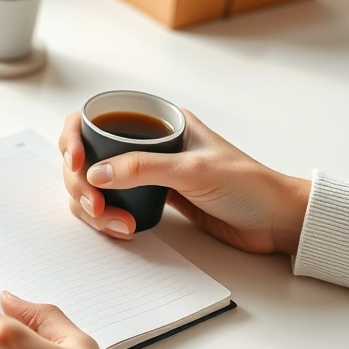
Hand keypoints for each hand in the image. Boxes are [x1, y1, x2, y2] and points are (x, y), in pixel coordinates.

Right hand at [59, 110, 310, 254]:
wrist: (275, 220)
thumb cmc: (247, 185)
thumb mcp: (194, 171)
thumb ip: (143, 169)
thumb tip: (95, 174)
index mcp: (158, 120)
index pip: (95, 120)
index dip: (73, 139)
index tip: (75, 165)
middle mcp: (147, 143)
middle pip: (88, 158)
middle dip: (82, 185)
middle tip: (98, 208)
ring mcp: (147, 173)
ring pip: (96, 185)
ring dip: (94, 207)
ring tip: (117, 225)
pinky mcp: (152, 199)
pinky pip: (113, 205)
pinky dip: (107, 218)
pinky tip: (123, 228)